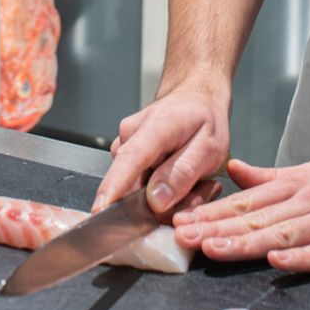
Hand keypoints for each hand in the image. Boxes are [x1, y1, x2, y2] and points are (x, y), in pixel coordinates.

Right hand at [93, 82, 229, 215]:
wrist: (195, 98)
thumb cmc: (204, 118)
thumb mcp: (209, 146)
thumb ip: (183, 174)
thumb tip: (156, 201)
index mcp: (155, 127)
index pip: (130, 159)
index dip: (114, 187)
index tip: (100, 210)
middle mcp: (131, 134)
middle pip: (136, 188)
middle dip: (169, 203)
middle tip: (201, 189)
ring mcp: (124, 144)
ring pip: (140, 192)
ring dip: (170, 197)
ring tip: (195, 179)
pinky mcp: (124, 156)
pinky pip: (140, 187)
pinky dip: (163, 191)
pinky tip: (181, 179)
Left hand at [171, 154, 309, 272]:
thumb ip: (271, 177)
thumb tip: (232, 171)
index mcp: (296, 184)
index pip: (246, 201)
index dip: (211, 213)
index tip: (180, 222)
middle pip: (257, 218)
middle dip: (217, 229)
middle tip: (182, 237)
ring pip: (284, 234)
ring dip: (247, 243)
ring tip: (214, 250)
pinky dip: (302, 258)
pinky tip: (277, 264)